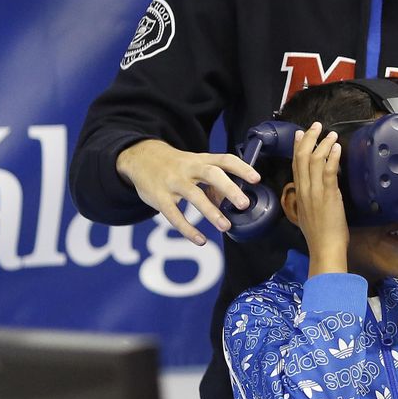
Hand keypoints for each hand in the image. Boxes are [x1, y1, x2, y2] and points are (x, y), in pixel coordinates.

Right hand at [116, 139, 259, 245]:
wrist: (141, 158)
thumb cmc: (176, 166)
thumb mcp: (195, 166)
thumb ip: (213, 183)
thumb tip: (231, 202)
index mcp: (201, 160)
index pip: (224, 160)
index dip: (241, 168)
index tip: (256, 178)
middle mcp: (189, 168)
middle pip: (211, 174)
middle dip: (228, 188)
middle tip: (244, 204)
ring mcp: (173, 182)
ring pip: (194, 195)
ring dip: (211, 212)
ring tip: (226, 226)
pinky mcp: (160, 197)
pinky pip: (174, 215)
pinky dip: (187, 229)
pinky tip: (200, 240)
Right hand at [290, 123, 348, 275]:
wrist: (324, 248)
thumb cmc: (319, 235)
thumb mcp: (307, 214)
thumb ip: (309, 199)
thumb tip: (316, 189)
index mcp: (299, 194)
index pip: (295, 165)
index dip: (298, 147)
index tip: (301, 134)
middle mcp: (304, 190)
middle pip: (301, 157)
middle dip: (309, 139)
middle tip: (316, 126)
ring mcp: (315, 192)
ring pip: (314, 161)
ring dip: (324, 144)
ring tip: (331, 134)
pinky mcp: (328, 195)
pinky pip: (328, 172)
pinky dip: (332, 157)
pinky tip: (337, 148)